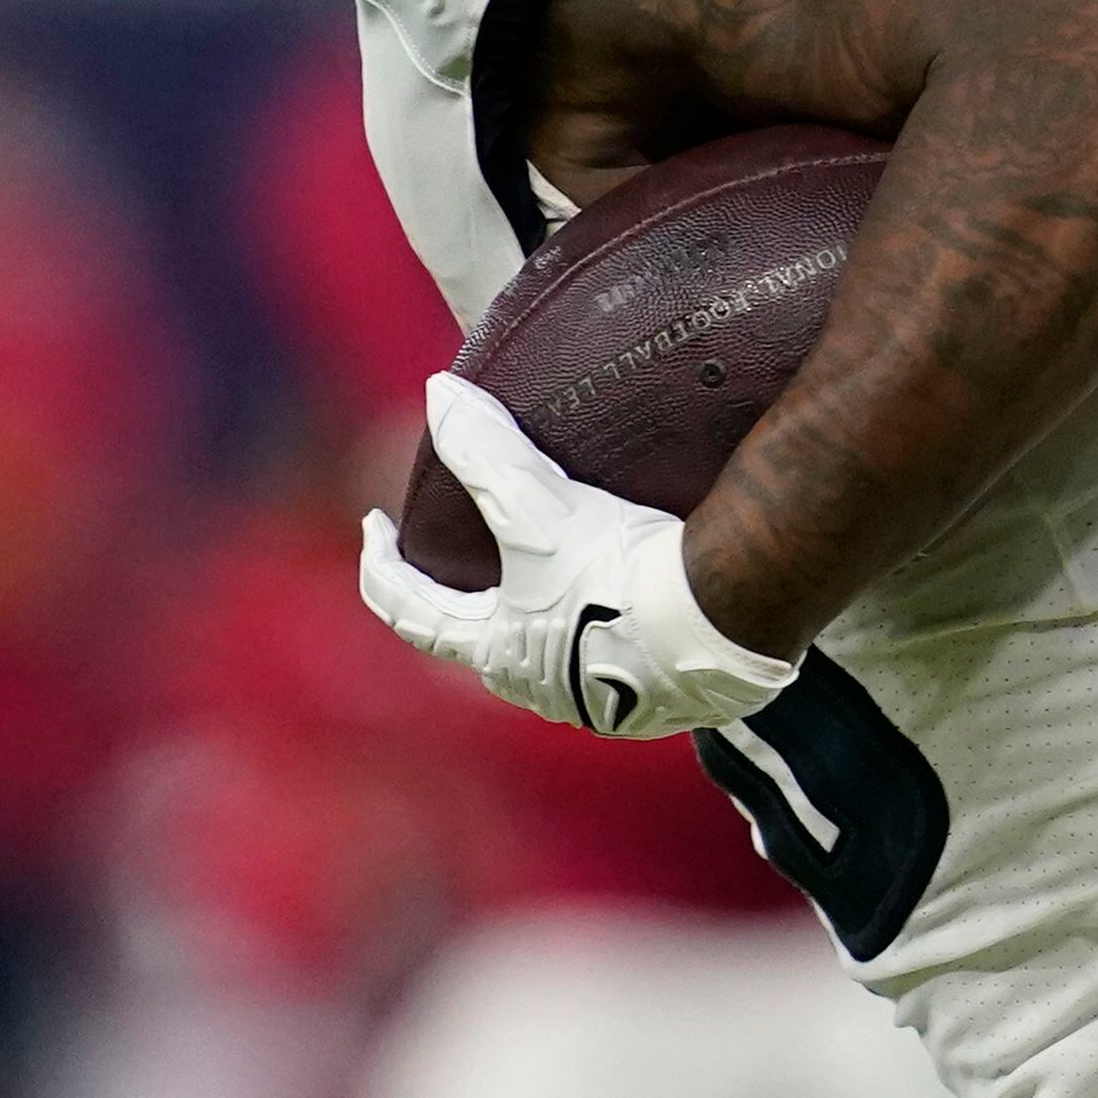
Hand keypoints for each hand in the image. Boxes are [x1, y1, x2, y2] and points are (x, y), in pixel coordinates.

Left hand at [359, 375, 802, 737]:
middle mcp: (541, 690)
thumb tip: (440, 392)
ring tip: (555, 580)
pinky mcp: (662, 705)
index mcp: (497, 651)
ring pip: (555, 662)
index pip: (413, 613)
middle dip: (472, 602)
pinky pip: (623, 669)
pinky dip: (613, 639)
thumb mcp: (539, 506)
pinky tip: (630, 611)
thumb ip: (484, 450)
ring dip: (545, 624)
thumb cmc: (617, 570)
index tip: (374, 527)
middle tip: (472, 558)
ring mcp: (603, 705)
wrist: (723, 615)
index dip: (383, 566)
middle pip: (485, 644)